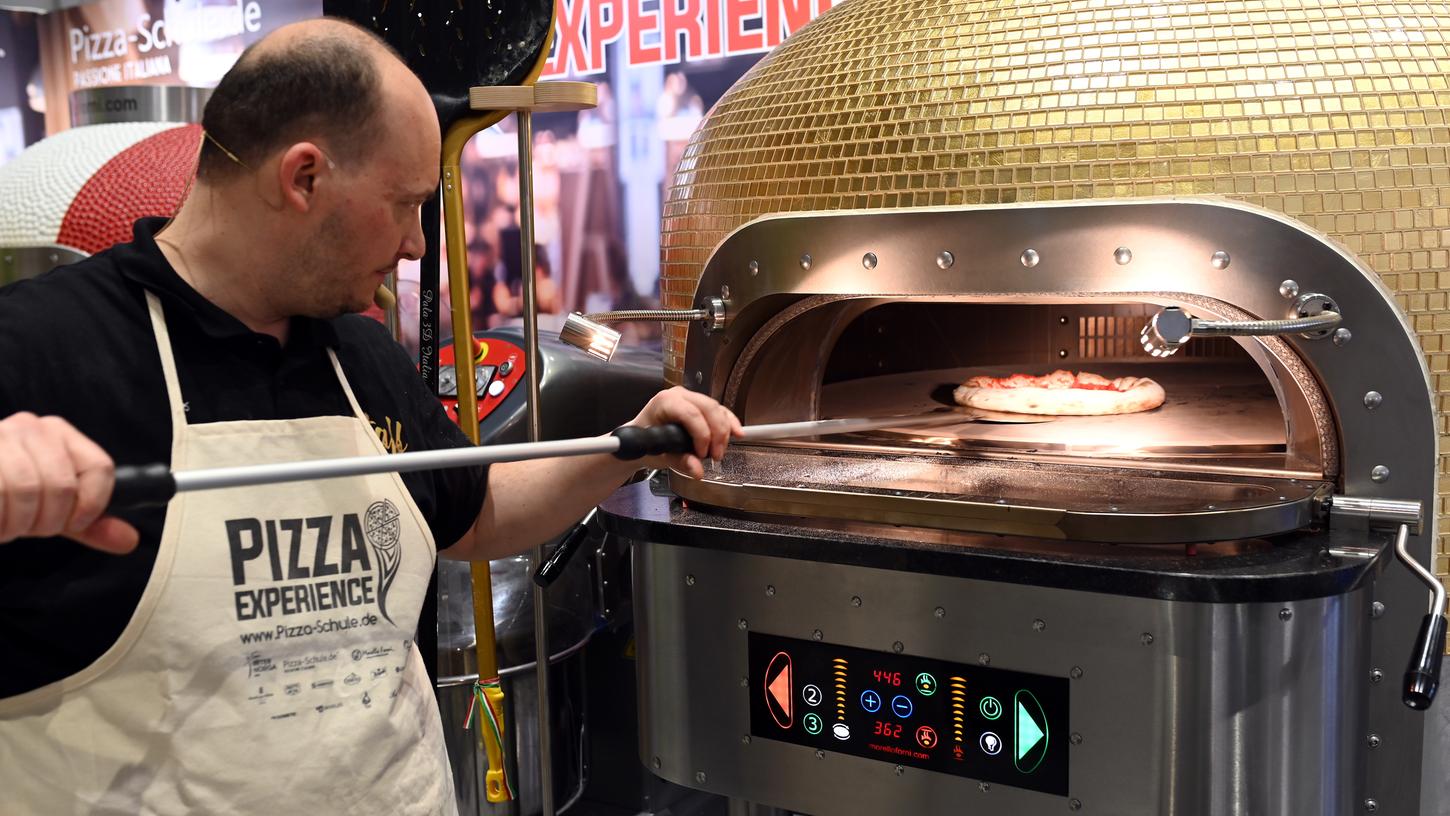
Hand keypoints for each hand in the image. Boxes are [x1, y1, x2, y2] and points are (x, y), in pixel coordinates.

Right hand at [0, 413, 137, 552]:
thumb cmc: (7, 495)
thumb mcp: (51, 508)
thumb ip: (88, 523)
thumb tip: (129, 540)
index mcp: (59, 434)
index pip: (100, 467)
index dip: (92, 505)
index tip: (74, 524)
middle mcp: (30, 427)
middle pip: (63, 485)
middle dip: (47, 522)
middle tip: (28, 528)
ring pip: (27, 489)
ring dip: (16, 523)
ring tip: (6, 526)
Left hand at [627, 386, 742, 478]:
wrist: (641, 438)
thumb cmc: (646, 443)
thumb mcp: (660, 455)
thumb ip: (680, 462)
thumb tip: (698, 471)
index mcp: (665, 402)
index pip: (692, 414)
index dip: (702, 435)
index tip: (703, 455)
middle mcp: (679, 395)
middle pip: (709, 409)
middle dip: (717, 434)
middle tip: (716, 456)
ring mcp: (691, 397)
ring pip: (717, 409)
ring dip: (724, 432)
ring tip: (719, 452)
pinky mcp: (701, 404)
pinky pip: (720, 410)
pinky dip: (730, 422)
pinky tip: (738, 433)